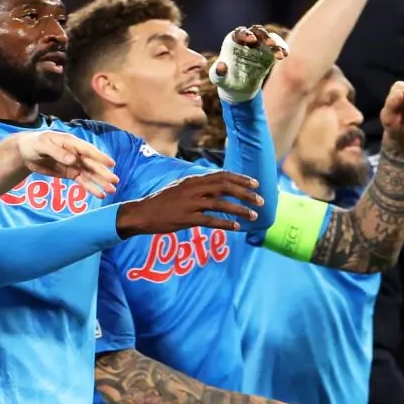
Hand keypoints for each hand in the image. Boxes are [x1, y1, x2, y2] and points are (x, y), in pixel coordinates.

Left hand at [13, 130, 118, 197]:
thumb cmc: (35, 143)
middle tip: (115, 181)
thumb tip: (73, 159)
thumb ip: (57, 152)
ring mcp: (74, 164)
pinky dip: (91, 188)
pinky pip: (82, 181)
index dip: (100, 157)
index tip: (111, 164)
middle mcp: (76, 153)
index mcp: (71, 143)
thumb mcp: (43, 145)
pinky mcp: (70, 173)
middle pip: (92, 164)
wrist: (26, 152)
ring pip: (90, 174)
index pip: (88, 150)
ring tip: (112, 190)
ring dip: (101, 182)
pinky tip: (100, 194)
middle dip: (103, 173)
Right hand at [115, 172, 263, 237]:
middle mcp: (193, 189)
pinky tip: (237, 228)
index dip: (240, 179)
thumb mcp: (181, 188)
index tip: (256, 184)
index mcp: (194, 180)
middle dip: (245, 193)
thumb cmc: (163, 201)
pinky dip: (225, 223)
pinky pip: (210, 221)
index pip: (222, 176)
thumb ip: (199, 187)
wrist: (142, 213)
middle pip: (225, 187)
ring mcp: (190, 204)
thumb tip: (218, 187)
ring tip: (254, 216)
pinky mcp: (186, 219)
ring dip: (240, 209)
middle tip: (261, 200)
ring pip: (220, 204)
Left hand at [210, 25, 289, 102]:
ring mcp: (259, 45)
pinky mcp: (268, 53)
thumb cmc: (225, 80)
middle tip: (270, 43)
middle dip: (264, 35)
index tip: (252, 40)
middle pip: (257, 31)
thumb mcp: (219, 79)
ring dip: (276, 42)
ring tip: (280, 53)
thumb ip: (218, 73)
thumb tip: (222, 66)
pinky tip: (284, 54)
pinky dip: (282, 48)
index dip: (246, 34)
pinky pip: (277, 47)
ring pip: (269, 37)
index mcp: (233, 41)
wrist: (237, 88)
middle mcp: (247, 40)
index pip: (240, 32)